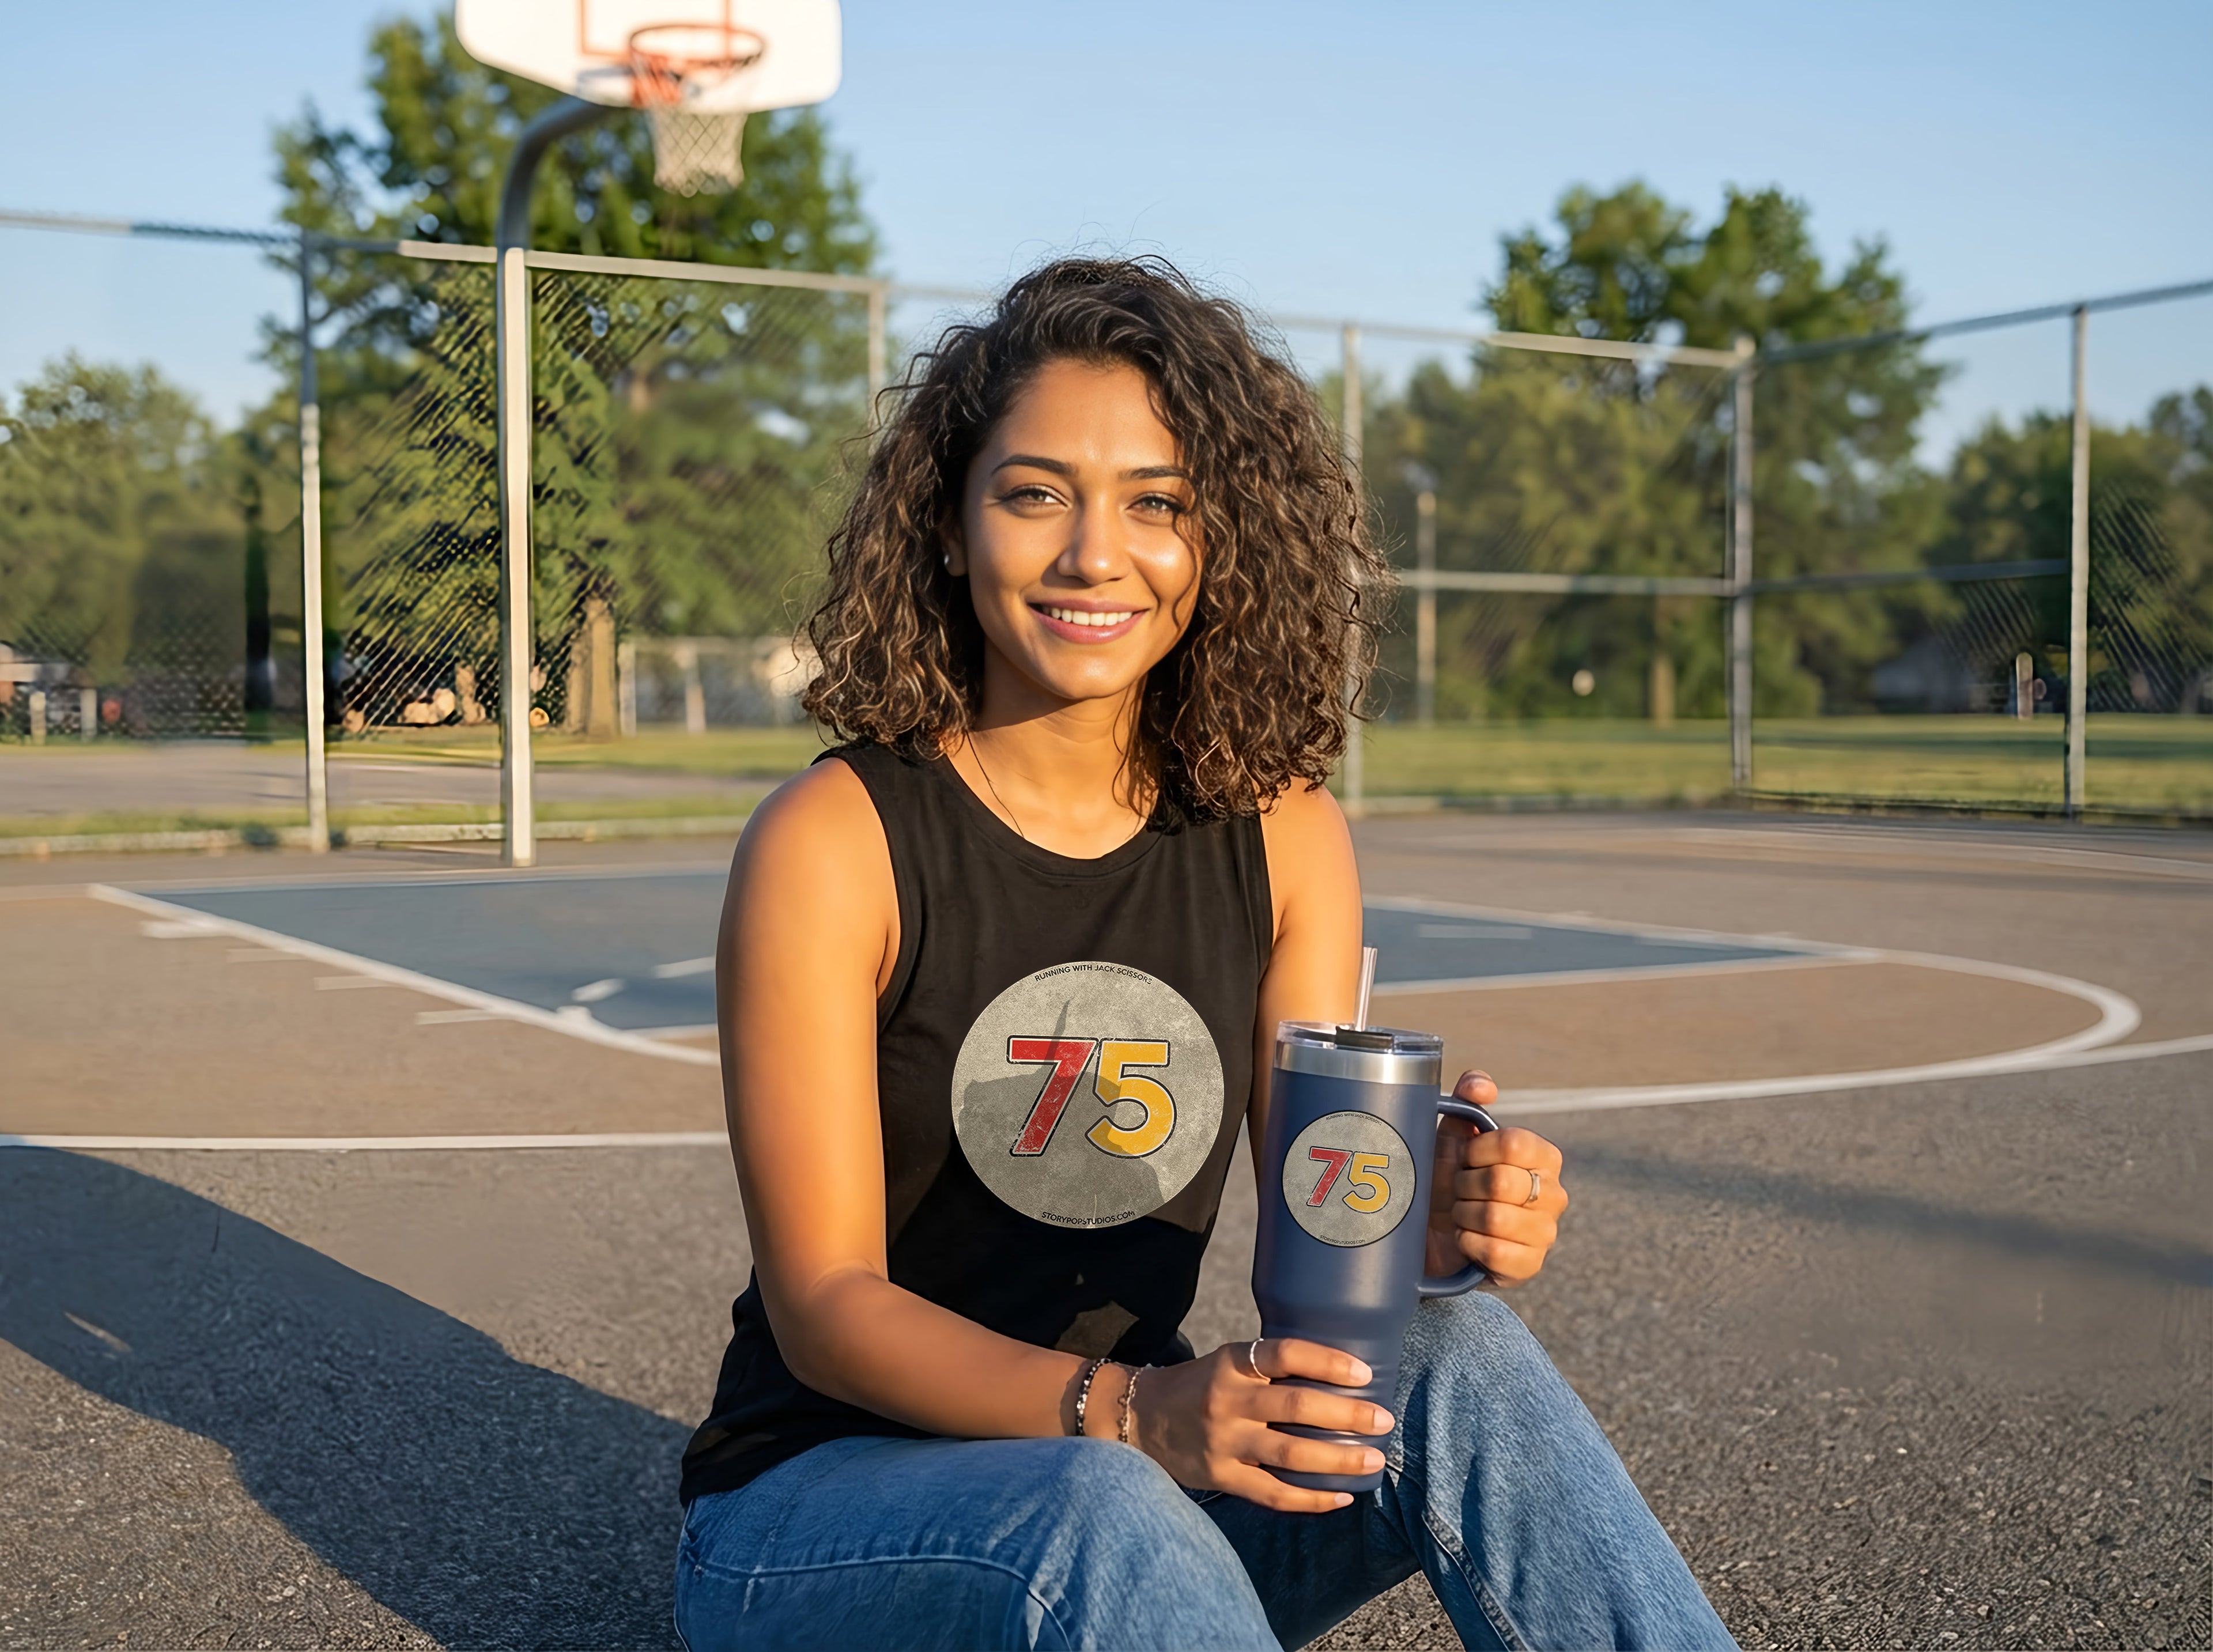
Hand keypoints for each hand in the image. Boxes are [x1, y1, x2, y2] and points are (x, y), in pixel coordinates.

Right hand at [1116, 1338, 1393, 1512]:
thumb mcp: (1228, 1363)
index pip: (1285, 1354)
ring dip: (1339, 1460)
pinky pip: (1274, 1494)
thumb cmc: (1200, 1387)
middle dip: (1347, 1415)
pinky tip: (1341, 1498)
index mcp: (1232, 1362)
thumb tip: (1340, 1376)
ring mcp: (1223, 1441)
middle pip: (1297, 1407)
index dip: (1327, 1362)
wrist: (1140, 1417)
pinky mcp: (1221, 1477)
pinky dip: (1311, 1500)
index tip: (1364, 1373)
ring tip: (1373, 1460)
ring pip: (1291, 1455)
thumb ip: (1270, 1369)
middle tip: (1383, 1419)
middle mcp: (1228, 1399)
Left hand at [1426, 1070, 1567, 1286]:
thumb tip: (1484, 1086)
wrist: (1431, 1234)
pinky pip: (1496, 1252)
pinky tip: (1466, 1240)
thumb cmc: (1446, 1178)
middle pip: (1501, 1181)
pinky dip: (1469, 1244)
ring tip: (1460, 1214)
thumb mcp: (1452, 1135)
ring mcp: (1546, 1233)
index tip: (1462, 1157)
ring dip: (1463, 1215)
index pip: (1514, 1142)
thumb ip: (1468, 1099)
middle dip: (1464, 1185)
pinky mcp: (1531, 1266)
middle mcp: (1554, 1193)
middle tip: (1457, 1190)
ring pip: (1496, 1217)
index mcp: (1543, 1156)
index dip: (1476, 1149)